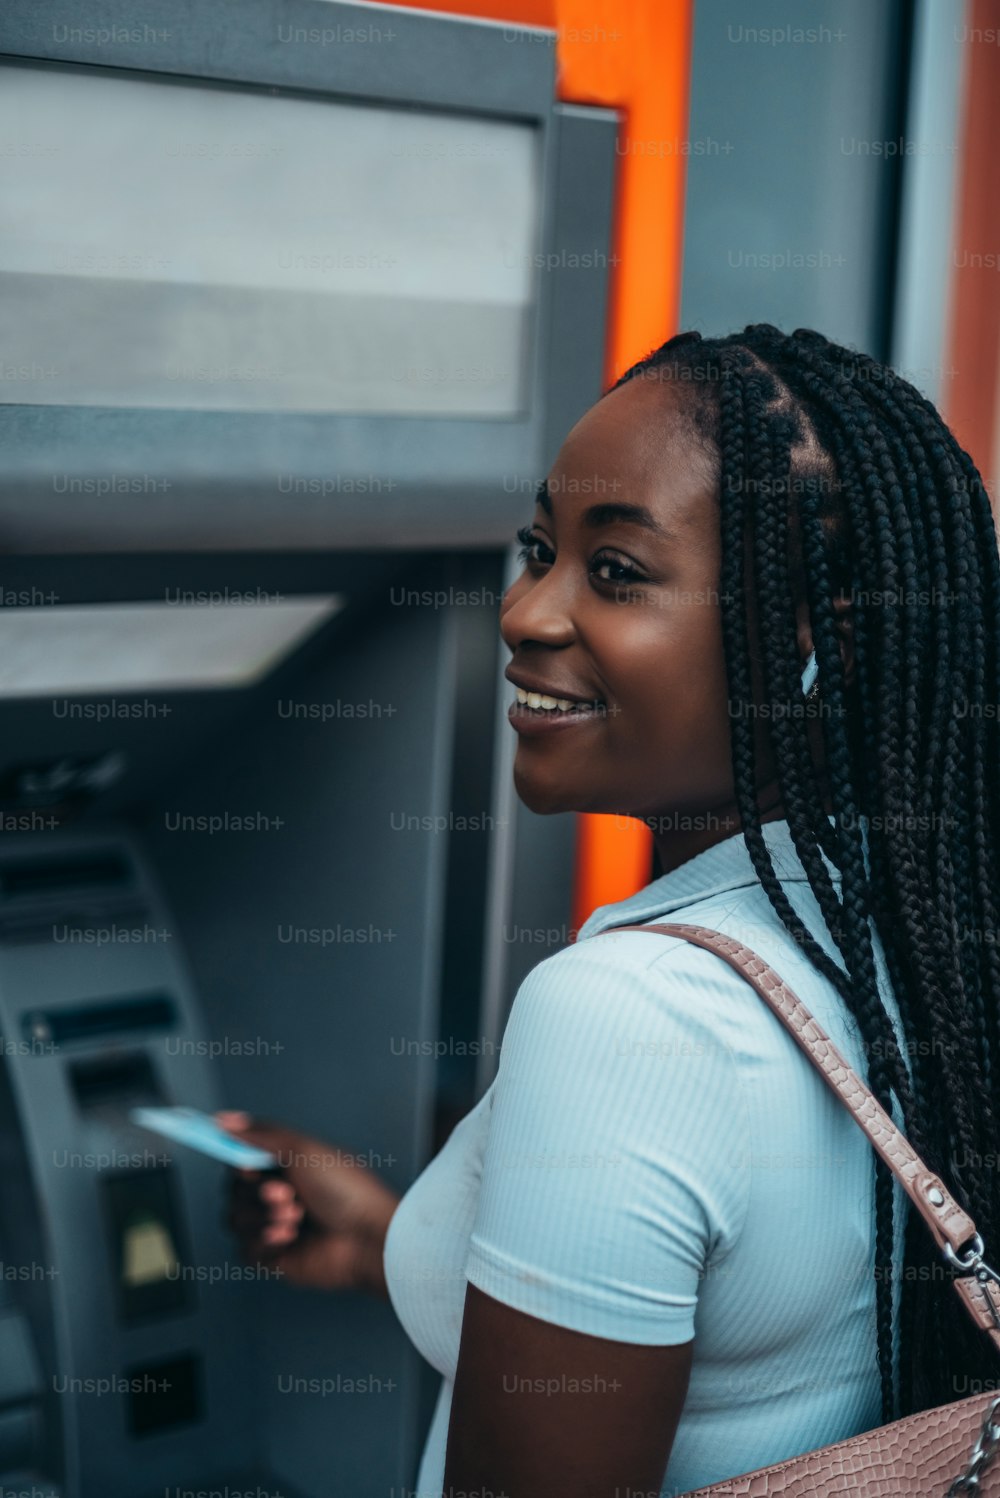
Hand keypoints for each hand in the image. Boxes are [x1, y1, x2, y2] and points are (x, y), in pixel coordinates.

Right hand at [216, 1111, 399, 1296]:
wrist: (365, 1238)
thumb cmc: (346, 1190)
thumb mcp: (303, 1149)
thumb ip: (261, 1134)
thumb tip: (224, 1119)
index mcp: (287, 1165)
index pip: (243, 1158)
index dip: (236, 1159)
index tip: (235, 1159)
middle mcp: (279, 1194)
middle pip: (233, 1190)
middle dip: (256, 1192)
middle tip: (286, 1193)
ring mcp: (274, 1226)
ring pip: (234, 1218)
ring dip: (261, 1216)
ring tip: (295, 1216)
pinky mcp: (273, 1257)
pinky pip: (243, 1249)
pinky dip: (263, 1241)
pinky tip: (290, 1238)